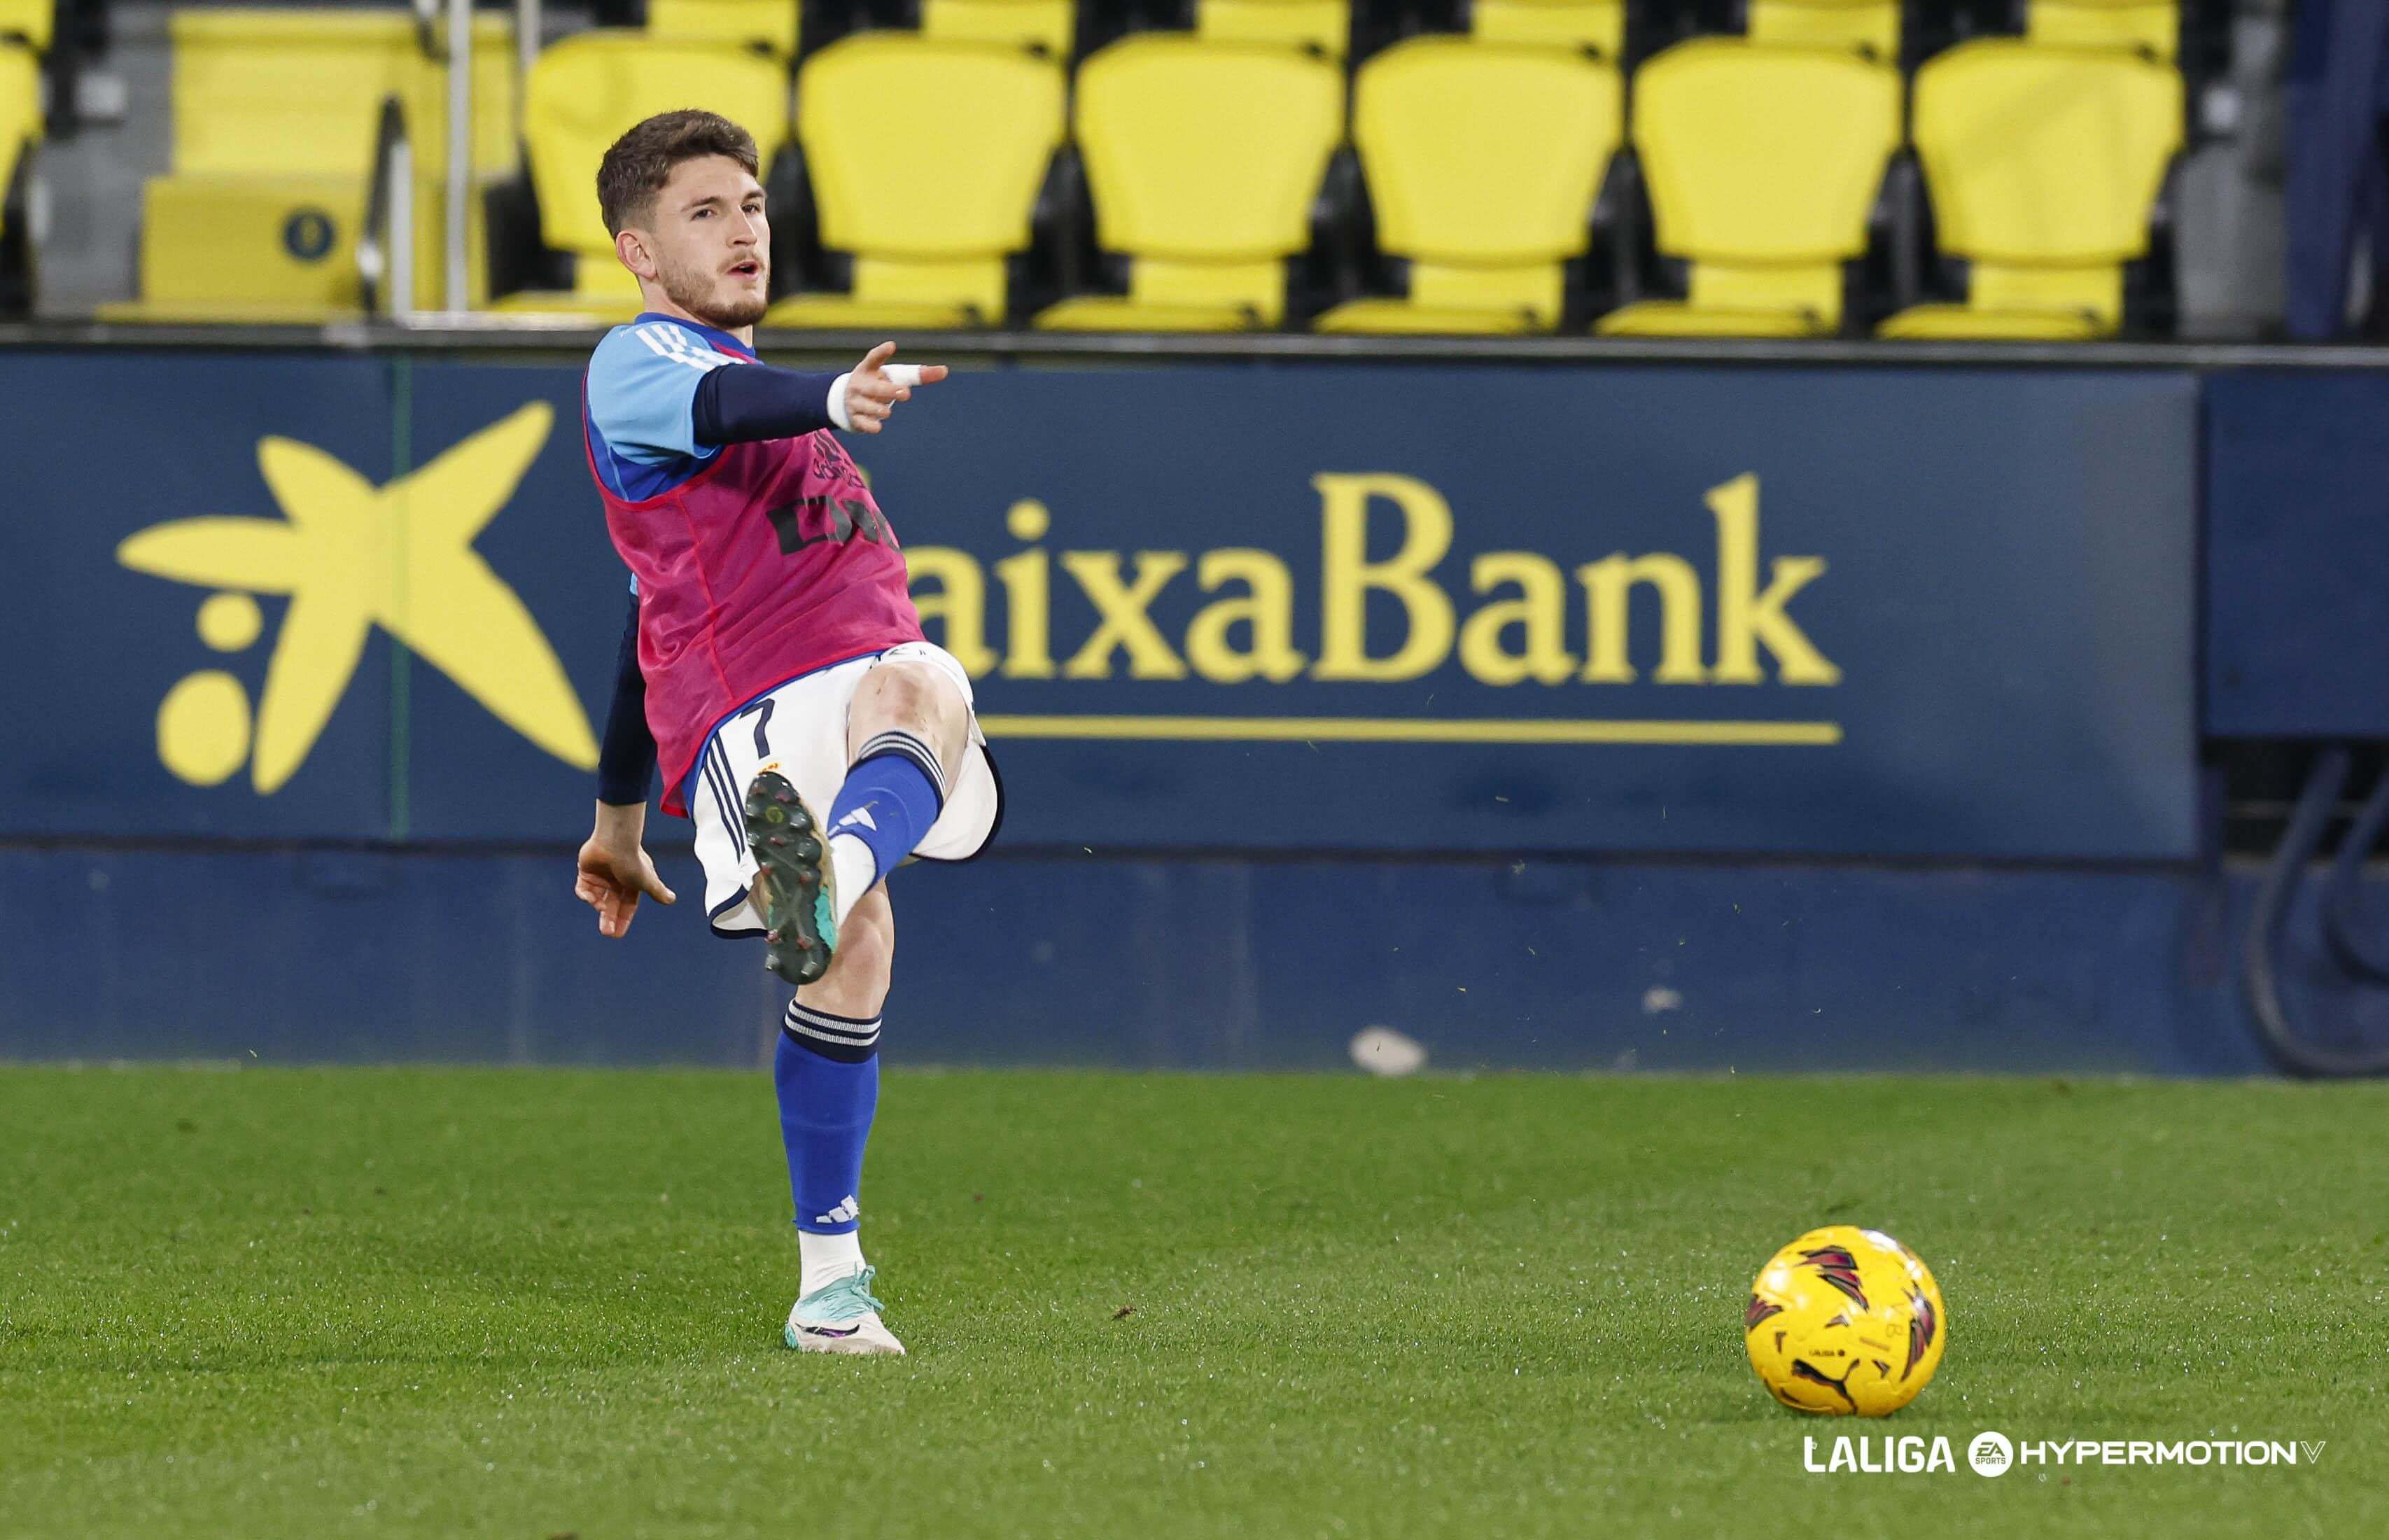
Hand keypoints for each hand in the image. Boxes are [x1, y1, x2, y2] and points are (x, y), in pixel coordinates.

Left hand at [575, 805, 676, 937]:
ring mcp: (601, 875)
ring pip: (597, 897)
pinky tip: (590, 898)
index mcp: (632, 882)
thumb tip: (671, 899)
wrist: (614, 842)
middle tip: (606, 932)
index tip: (616, 934)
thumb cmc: (633, 861)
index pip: (627, 905)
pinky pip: (583, 888)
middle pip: (611, 904)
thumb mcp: (648, 881)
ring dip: (597, 904)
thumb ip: (658, 892)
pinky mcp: (586, 871)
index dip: (622, 920)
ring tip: (600, 906)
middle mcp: (617, 880)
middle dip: (609, 919)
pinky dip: (585, 895)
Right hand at [842, 341, 948, 433]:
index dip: (881, 352)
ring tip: (887, 413)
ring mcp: (855, 401)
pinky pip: (862, 422)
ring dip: (877, 409)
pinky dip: (869, 425)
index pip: (873, 358)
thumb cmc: (878, 385)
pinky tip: (878, 427)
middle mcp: (860, 384)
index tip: (891, 346)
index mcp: (869, 369)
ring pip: (866, 406)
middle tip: (906, 393)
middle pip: (874, 387)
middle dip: (889, 390)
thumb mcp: (894, 377)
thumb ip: (918, 375)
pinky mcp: (855, 418)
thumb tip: (945, 370)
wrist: (847, 401)